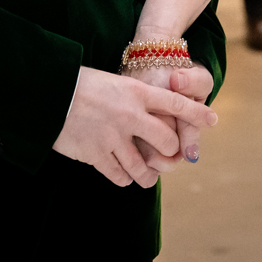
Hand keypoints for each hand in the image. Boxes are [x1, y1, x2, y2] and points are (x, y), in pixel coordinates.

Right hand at [54, 67, 216, 187]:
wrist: (49, 93)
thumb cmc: (81, 85)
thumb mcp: (115, 82)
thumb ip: (136, 99)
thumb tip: (156, 115)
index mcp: (136, 91)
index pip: (176, 103)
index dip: (197, 112)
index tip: (212, 119)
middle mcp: (129, 114)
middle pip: (167, 141)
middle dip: (171, 152)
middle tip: (170, 157)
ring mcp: (113, 136)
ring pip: (145, 167)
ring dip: (149, 174)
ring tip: (148, 175)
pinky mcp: (96, 154)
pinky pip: (120, 176)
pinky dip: (125, 178)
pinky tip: (123, 174)